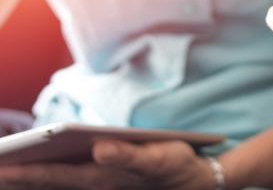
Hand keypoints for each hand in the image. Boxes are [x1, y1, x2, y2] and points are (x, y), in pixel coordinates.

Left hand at [0, 140, 214, 189]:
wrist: (193, 182)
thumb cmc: (175, 165)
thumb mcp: (158, 158)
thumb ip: (128, 155)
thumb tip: (99, 148)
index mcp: (104, 177)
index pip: (56, 175)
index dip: (28, 171)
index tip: (2, 167)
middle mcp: (97, 183)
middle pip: (50, 181)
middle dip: (21, 177)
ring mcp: (102, 184)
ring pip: (58, 183)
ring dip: (32, 179)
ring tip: (8, 174)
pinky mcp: (109, 181)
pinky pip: (72, 181)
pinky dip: (52, 178)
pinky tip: (44, 174)